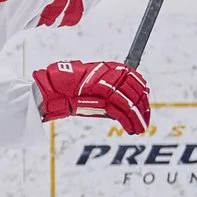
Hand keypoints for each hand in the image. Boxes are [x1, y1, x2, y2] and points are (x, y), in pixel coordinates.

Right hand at [33, 59, 151, 132]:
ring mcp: (104, 84)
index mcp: (106, 67)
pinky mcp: (99, 97)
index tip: (145, 101)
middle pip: (133, 88)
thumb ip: (105, 88)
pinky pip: (120, 110)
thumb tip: (122, 101)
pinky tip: (132, 129)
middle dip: (142, 105)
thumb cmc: (66, 86)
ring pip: (129, 101)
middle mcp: (107, 73)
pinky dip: (128, 121)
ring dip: (137, 117)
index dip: (141, 89)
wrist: (51, 89)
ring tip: (140, 128)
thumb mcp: (89, 83)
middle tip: (145, 119)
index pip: (131, 75)